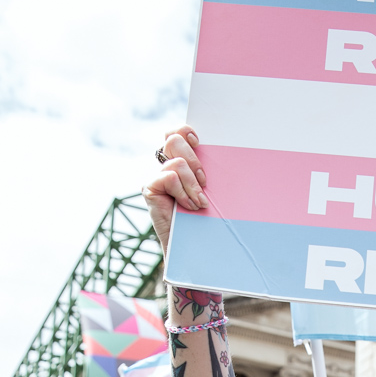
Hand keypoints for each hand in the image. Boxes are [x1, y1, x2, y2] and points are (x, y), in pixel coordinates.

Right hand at [143, 126, 207, 251]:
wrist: (192, 245)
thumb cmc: (205, 217)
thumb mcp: (209, 189)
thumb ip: (207, 171)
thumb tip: (225, 152)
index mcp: (180, 160)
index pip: (176, 132)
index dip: (186, 131)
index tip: (200, 143)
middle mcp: (165, 165)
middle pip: (173, 139)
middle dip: (193, 159)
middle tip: (204, 181)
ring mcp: (156, 177)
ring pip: (176, 161)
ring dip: (192, 182)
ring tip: (199, 202)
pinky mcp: (149, 189)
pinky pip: (168, 177)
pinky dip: (182, 192)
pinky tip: (188, 206)